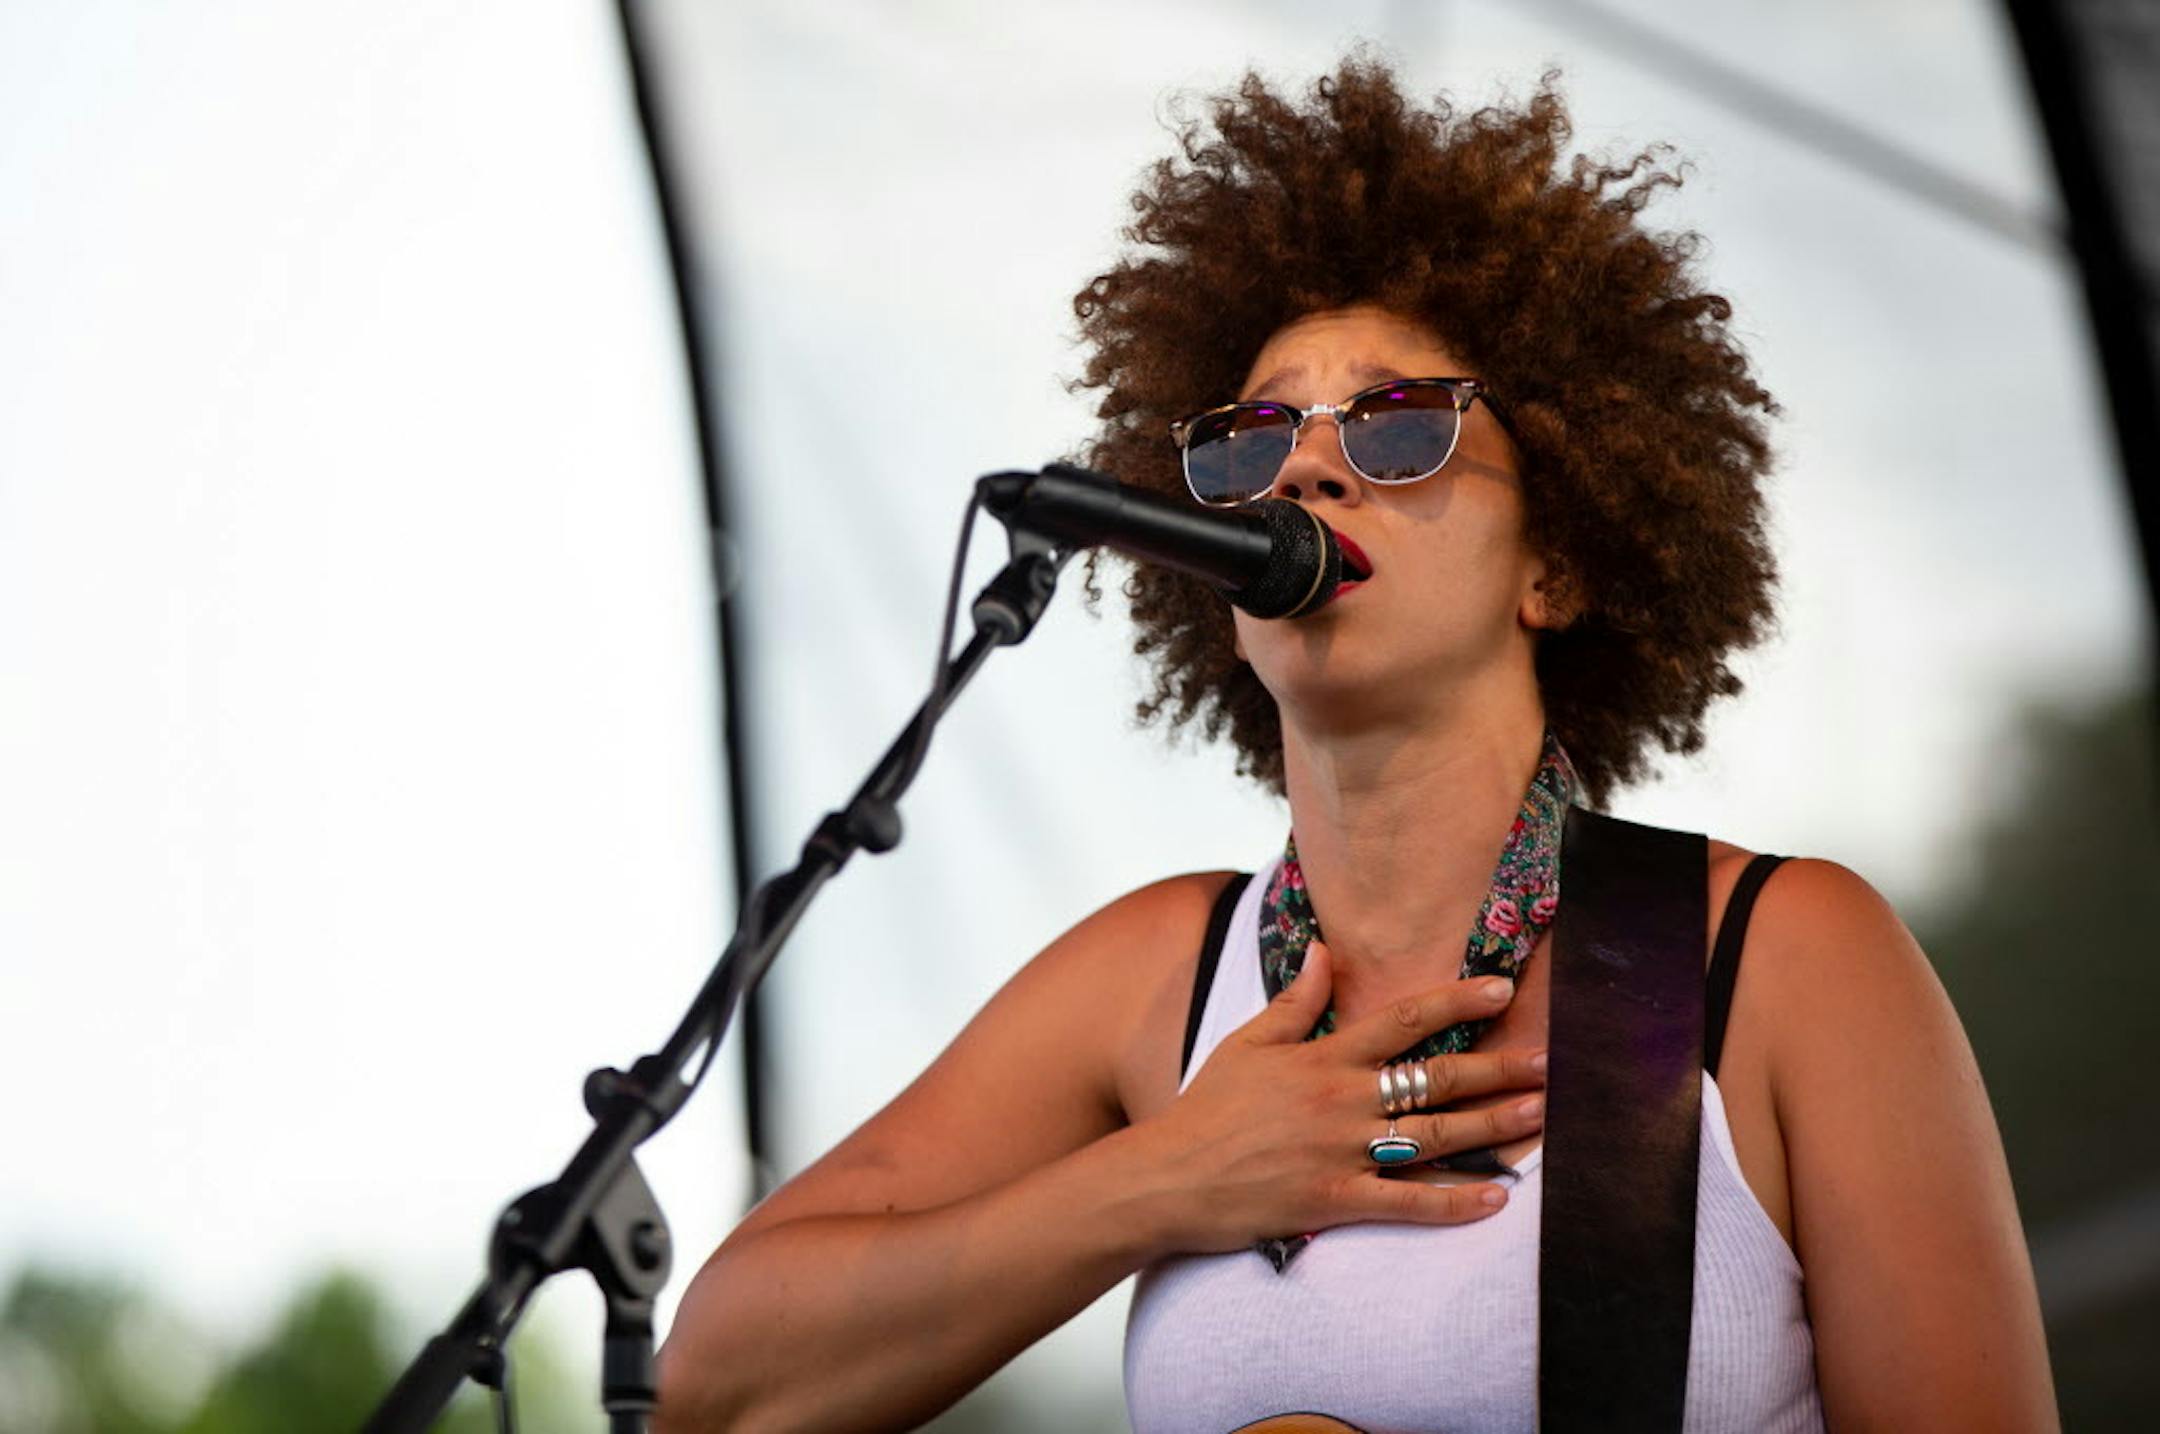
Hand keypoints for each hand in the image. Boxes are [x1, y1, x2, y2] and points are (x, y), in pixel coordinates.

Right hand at [1136, 940, 1547, 1253]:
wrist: (1168, 1177)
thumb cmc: (1207, 1109)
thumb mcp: (1247, 1043)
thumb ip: (1294, 1001)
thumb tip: (1322, 950)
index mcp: (1324, 1058)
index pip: (1404, 1018)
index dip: (1456, 999)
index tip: (1502, 988)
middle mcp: (1342, 1100)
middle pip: (1435, 1078)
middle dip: (1498, 1068)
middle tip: (1550, 1062)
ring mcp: (1342, 1152)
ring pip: (1434, 1137)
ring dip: (1493, 1126)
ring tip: (1541, 1116)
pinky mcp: (1335, 1202)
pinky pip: (1407, 1203)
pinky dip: (1454, 1202)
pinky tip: (1496, 1198)